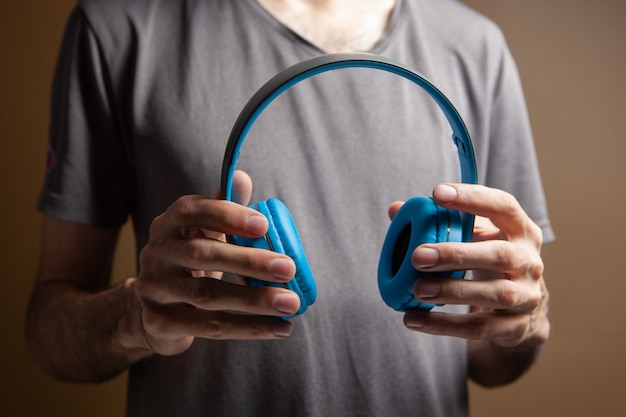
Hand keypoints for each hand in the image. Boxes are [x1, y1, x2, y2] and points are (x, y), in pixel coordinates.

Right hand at [132, 171, 300, 355]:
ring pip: (207, 295)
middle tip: (288, 268)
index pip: (193, 212)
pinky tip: (279, 327)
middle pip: (203, 255)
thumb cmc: (191, 261)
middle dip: (249, 261)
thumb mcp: (204, 232)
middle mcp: (156, 253)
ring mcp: (154, 289)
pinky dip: (248, 328)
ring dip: (254, 300)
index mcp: (169, 224)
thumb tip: (242, 178)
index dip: (228, 215)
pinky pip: (209, 327)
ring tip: (291, 303)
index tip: (263, 225)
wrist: (154, 308)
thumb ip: (224, 206)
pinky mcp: (159, 322)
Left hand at [390, 183, 549, 350]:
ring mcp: (527, 296)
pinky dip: (444, 325)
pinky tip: (413, 319)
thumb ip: (438, 222)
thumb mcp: (472, 237)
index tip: (437, 193)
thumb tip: (396, 210)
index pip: (503, 206)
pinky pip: (480, 327)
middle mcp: (529, 261)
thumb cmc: (488, 261)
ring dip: (452, 291)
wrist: (522, 311)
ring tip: (417, 289)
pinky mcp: (516, 327)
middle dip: (457, 254)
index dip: (472, 199)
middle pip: (500, 255)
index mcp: (520, 230)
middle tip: (418, 256)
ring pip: (495, 294)